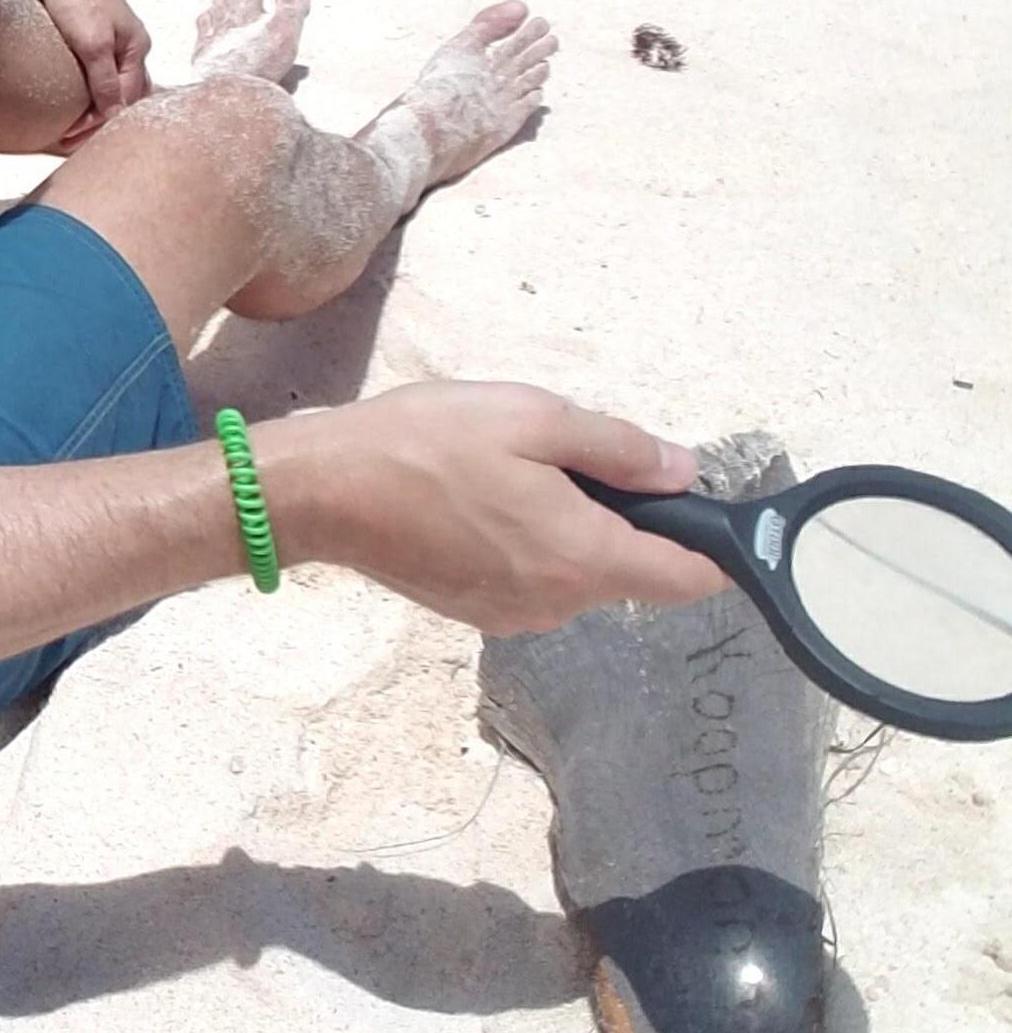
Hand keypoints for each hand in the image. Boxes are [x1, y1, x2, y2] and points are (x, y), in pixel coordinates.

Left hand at [35, 0, 150, 142]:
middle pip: (126, 96)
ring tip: (74, 129)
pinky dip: (90, 91)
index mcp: (137, 48)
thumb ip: (104, 81)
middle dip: (105, 120)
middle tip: (75, 142)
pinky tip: (73, 101)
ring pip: (113, 85)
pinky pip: (99, 73)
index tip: (72, 138)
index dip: (100, 122)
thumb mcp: (92, 44)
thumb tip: (113, 116)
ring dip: (98, 107)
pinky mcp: (96, 36)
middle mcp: (132, 46)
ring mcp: (115, 41)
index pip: (127, 100)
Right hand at [267, 383, 731, 634]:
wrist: (321, 490)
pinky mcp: (471, 612)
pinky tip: (471, 501)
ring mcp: (510, 614)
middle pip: (626, 570)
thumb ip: (619, 448)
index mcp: (583, 557)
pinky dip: (519, 544)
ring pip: (572, 572)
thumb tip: (684, 472)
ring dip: (561, 529)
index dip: (711, 546)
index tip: (692, 504)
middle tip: (553, 456)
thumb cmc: (425, 444)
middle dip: (613, 518)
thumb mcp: (533, 418)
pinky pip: (527, 578)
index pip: (690, 579)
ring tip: (502, 473)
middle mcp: (556, 603)